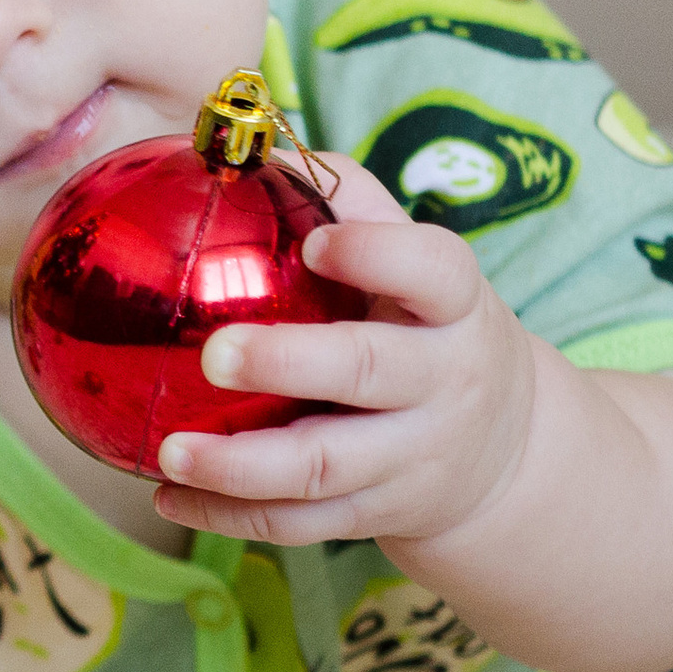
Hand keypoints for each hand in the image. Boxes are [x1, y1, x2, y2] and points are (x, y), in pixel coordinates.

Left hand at [150, 152, 539, 549]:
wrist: (506, 453)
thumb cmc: (423, 327)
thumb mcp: (416, 265)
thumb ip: (345, 202)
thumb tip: (243, 148)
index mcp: (453, 307)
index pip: (435, 272)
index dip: (379, 255)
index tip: (316, 242)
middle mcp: (443, 381)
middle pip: (368, 372)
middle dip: (290, 364)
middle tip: (214, 355)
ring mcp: (414, 456)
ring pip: (325, 466)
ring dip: (239, 465)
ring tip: (168, 451)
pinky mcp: (380, 513)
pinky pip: (300, 523)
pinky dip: (229, 516)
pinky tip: (166, 497)